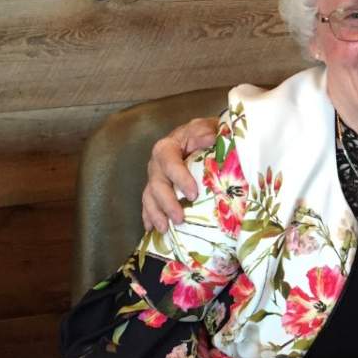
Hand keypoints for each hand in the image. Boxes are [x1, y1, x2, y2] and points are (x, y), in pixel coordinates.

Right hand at [141, 117, 218, 231]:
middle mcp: (157, 163)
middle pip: (156, 184)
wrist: (205, 136)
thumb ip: (206, 132)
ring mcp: (155, 177)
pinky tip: (151, 230)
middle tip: (179, 218)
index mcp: (168, 146)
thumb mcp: (209, 128)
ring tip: (165, 229)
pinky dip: (149, 217)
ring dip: (156, 214)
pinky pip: (148, 204)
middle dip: (167, 203)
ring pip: (149, 197)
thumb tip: (209, 138)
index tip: (193, 194)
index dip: (179, 178)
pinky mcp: (157, 189)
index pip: (169, 162)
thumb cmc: (208, 133)